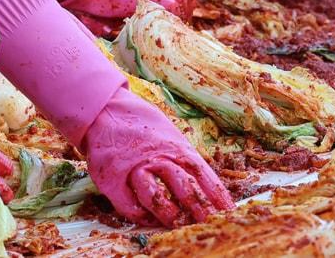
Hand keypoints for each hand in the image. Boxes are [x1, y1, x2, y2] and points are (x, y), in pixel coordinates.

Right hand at [83, 87, 233, 226]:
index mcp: (176, 147)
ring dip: (170, 214)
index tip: (229, 212)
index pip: (203, 174)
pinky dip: (140, 215)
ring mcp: (134, 169)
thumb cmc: (142, 125)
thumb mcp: (170, 135)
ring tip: (179, 225)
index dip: (217, 195)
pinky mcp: (112, 179)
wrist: (105, 110)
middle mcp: (157, 157)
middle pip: (184, 187)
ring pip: (156, 196)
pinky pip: (129, 205)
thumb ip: (184, 158)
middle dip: (200, 209)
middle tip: (210, 225)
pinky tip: (149, 220)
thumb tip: (208, 184)